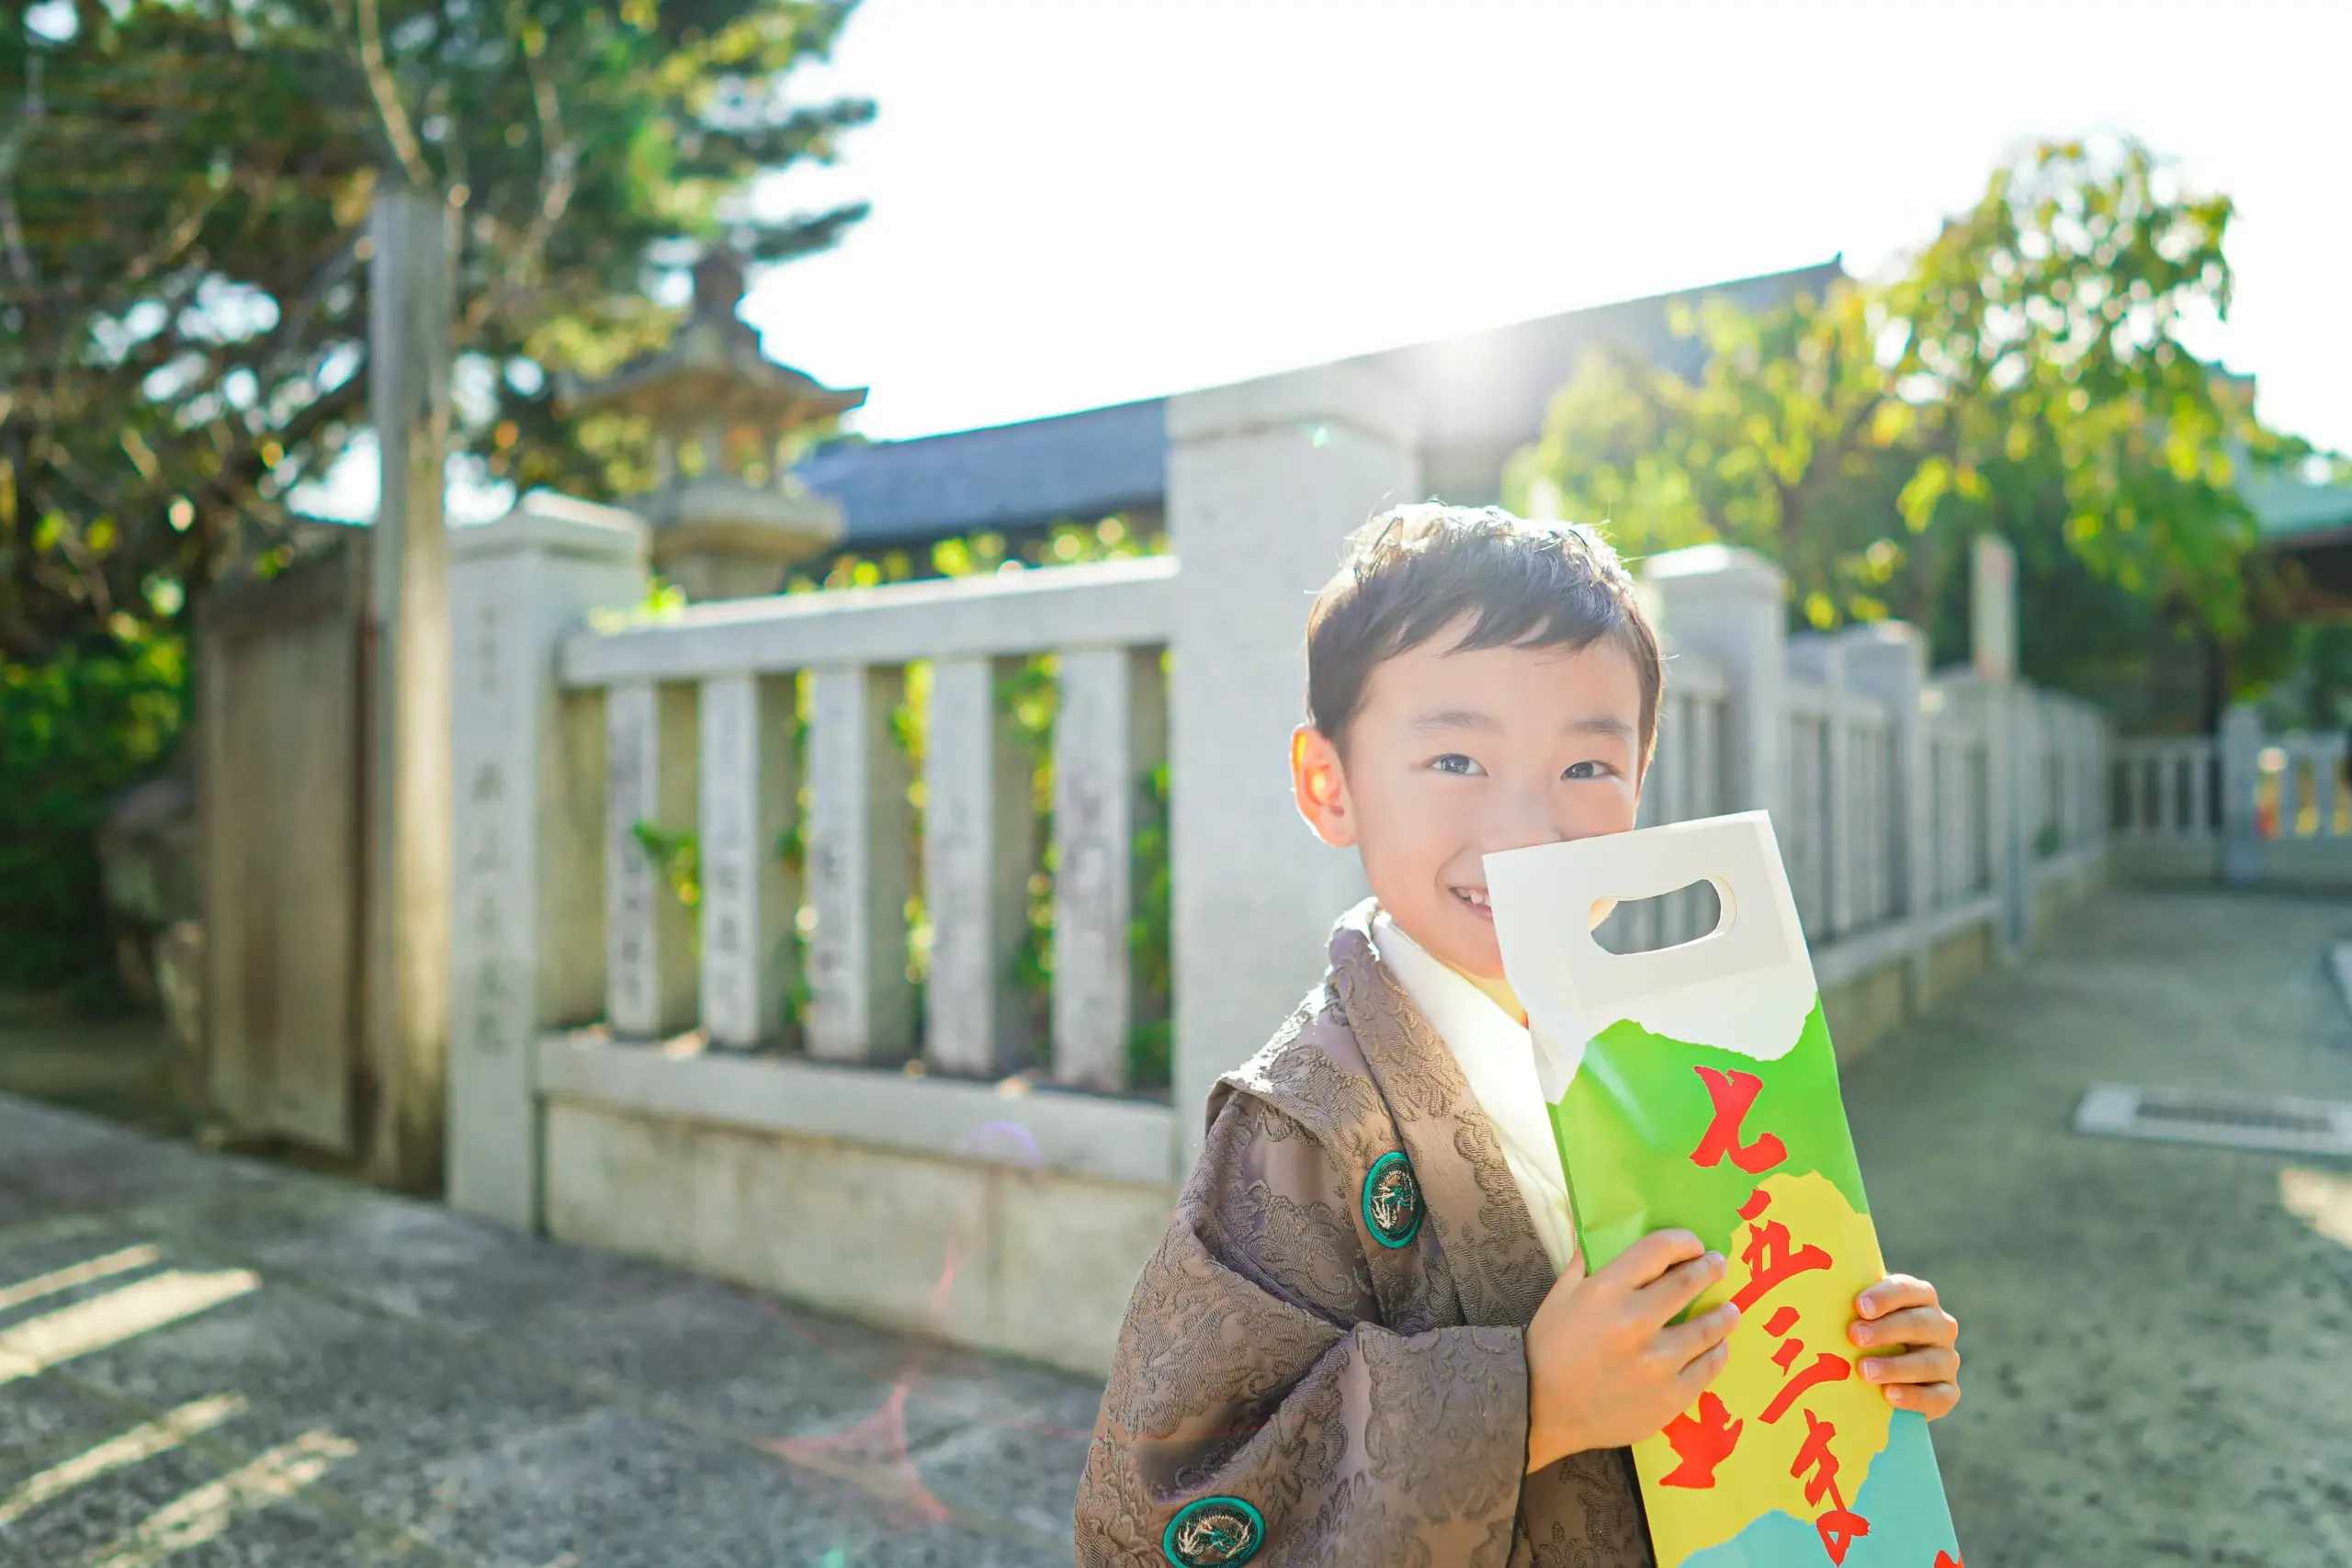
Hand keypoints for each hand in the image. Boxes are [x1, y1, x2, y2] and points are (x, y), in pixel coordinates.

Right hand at [1524, 1230, 1739, 1471]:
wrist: (1540, 1411)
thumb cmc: (1549, 1347)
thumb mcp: (1560, 1295)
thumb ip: (1586, 1260)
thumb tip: (1601, 1227)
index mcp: (1606, 1291)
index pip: (1659, 1249)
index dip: (1683, 1241)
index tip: (1694, 1245)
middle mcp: (1635, 1323)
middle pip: (1689, 1283)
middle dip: (1710, 1269)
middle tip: (1719, 1266)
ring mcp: (1656, 1364)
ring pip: (1707, 1329)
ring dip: (1724, 1314)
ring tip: (1730, 1310)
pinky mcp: (1669, 1398)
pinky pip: (1707, 1368)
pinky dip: (1717, 1353)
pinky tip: (1718, 1347)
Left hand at [1848, 1274, 1959, 1418]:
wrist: (1881, 1379)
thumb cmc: (1862, 1334)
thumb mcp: (1858, 1316)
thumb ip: (1846, 1305)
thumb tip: (1813, 1296)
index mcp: (1919, 1298)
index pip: (1908, 1289)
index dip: (1885, 1297)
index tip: (1859, 1306)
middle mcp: (1940, 1326)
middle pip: (1919, 1324)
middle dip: (1886, 1330)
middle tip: (1854, 1336)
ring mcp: (1947, 1360)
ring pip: (1929, 1362)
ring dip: (1896, 1366)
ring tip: (1864, 1370)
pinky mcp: (1948, 1392)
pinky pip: (1939, 1396)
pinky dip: (1915, 1397)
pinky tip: (1889, 1396)